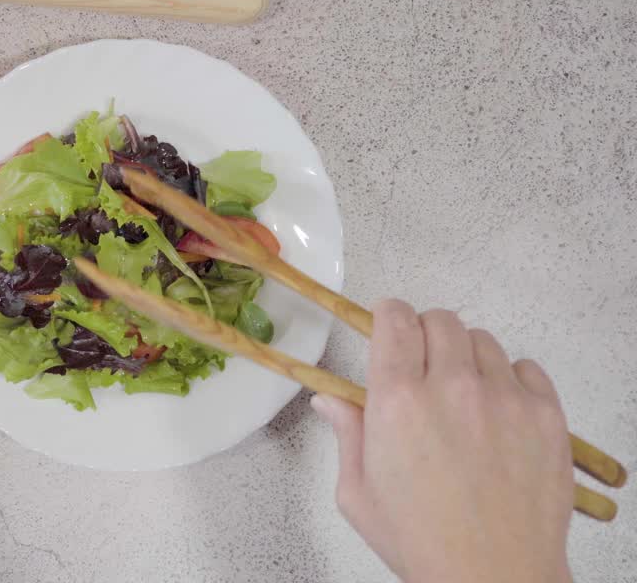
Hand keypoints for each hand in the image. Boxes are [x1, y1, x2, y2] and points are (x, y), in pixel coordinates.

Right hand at [311, 300, 573, 582]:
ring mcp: (503, 397)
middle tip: (424, 367)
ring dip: (468, 357)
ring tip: (464, 396)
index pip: (394, 319)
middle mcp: (450, 386)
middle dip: (426, 335)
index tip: (389, 325)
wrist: (492, 575)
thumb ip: (346, 435)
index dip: (389, 316)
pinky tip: (498, 411)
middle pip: (440, 321)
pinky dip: (510, 379)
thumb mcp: (358, 493)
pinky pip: (527, 368)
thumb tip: (328, 400)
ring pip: (483, 341)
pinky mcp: (545, 414)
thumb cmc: (420, 540)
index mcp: (396, 401)